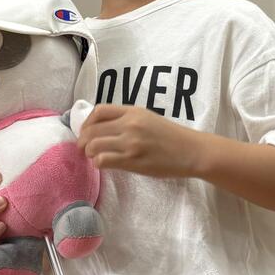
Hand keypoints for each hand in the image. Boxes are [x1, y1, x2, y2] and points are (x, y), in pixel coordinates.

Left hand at [77, 104, 204, 178]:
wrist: (191, 151)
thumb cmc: (171, 136)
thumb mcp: (149, 119)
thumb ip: (127, 120)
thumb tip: (103, 128)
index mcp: (133, 111)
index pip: (99, 111)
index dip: (87, 122)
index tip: (86, 131)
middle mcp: (129, 124)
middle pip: (92, 129)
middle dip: (82, 140)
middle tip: (84, 148)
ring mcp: (130, 142)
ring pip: (93, 145)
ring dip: (89, 152)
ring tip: (94, 157)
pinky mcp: (132, 160)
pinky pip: (103, 160)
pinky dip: (98, 162)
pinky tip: (104, 164)